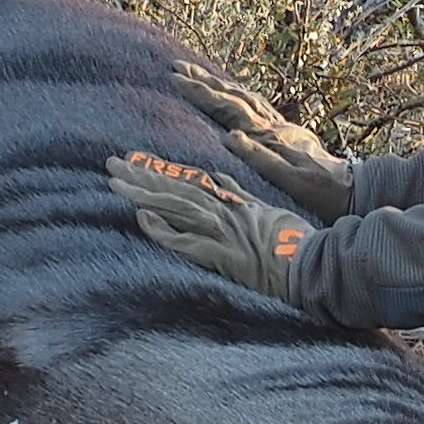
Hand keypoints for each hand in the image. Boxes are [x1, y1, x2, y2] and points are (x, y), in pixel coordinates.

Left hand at [109, 152, 313, 302]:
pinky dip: (163, 230)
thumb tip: (219, 178)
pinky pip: (186, 241)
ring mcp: (221, 231)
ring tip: (115, 183)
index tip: (133, 160)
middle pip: (175, 189)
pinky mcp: (222, 255)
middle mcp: (222, 210)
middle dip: (141, 175)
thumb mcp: (265, 209)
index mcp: (230, 200)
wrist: (311, 263)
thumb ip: (239, 194)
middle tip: (112, 163)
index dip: (159, 169)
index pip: (186, 180)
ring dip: (144, 194)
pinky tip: (141, 219)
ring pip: (175, 207)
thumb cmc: (293, 240)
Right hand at [162, 53, 353, 214]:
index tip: (176, 78)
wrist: (352, 190)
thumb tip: (229, 136)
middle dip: (205, 81)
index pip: (228, 107)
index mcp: (269, 136)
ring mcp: (283, 127)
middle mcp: (275, 126)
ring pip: (246, 98)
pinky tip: (236, 95)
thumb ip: (259, 157)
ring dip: (221, 85)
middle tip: (178, 67)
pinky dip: (241, 96)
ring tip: (200, 74)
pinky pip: (258, 108)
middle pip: (234, 96)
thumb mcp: (289, 179)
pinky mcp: (290, 133)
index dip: (201, 92)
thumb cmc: (321, 191)